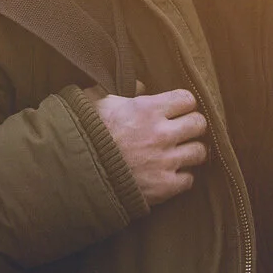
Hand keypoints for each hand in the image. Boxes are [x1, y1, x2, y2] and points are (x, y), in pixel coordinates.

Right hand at [92, 88, 207, 205]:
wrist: (73, 172)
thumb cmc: (83, 133)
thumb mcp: (97, 101)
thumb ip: (123, 90)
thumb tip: (141, 86)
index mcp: (148, 109)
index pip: (187, 100)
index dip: (183, 104)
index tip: (177, 110)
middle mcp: (161, 134)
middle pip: (199, 124)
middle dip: (192, 126)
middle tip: (182, 131)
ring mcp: (164, 161)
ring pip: (199, 152)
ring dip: (190, 152)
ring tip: (179, 153)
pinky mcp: (162, 186)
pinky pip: (188, 180)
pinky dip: (181, 178)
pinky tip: (169, 175)